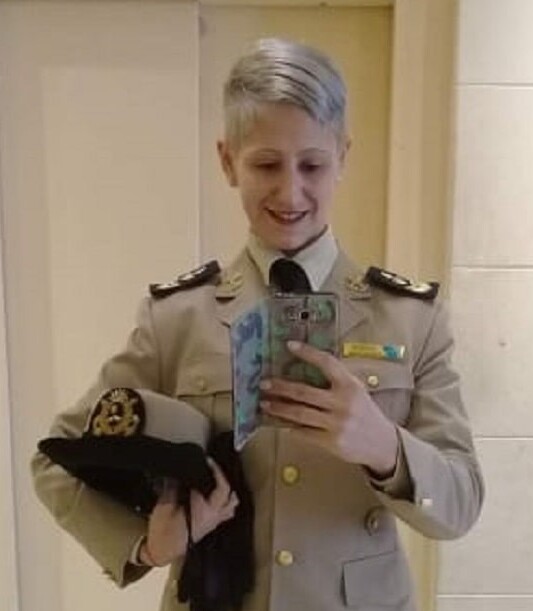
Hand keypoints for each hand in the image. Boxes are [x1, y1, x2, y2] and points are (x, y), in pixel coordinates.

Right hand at [140, 459, 238, 566]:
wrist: (160, 552)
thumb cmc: (162, 531)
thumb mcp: (164, 505)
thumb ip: (173, 487)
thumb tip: (177, 473)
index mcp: (205, 510)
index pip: (221, 487)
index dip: (217, 471)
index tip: (209, 461)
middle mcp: (213, 517)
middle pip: (230, 496)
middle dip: (224, 479)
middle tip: (214, 469)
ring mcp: (212, 523)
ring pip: (230, 507)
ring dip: (228, 493)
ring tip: (218, 482)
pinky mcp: (208, 527)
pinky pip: (224, 514)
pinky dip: (223, 504)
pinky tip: (213, 498)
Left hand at [260, 341, 398, 474]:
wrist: (382, 443)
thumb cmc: (365, 412)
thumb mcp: (356, 390)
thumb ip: (336, 380)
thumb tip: (302, 368)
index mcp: (350, 385)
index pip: (327, 363)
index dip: (308, 352)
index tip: (289, 345)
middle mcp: (343, 403)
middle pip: (304, 392)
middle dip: (280, 387)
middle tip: (264, 383)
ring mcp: (336, 424)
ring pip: (299, 413)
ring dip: (279, 408)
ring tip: (264, 403)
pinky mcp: (330, 442)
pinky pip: (303, 432)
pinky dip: (289, 426)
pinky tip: (278, 421)